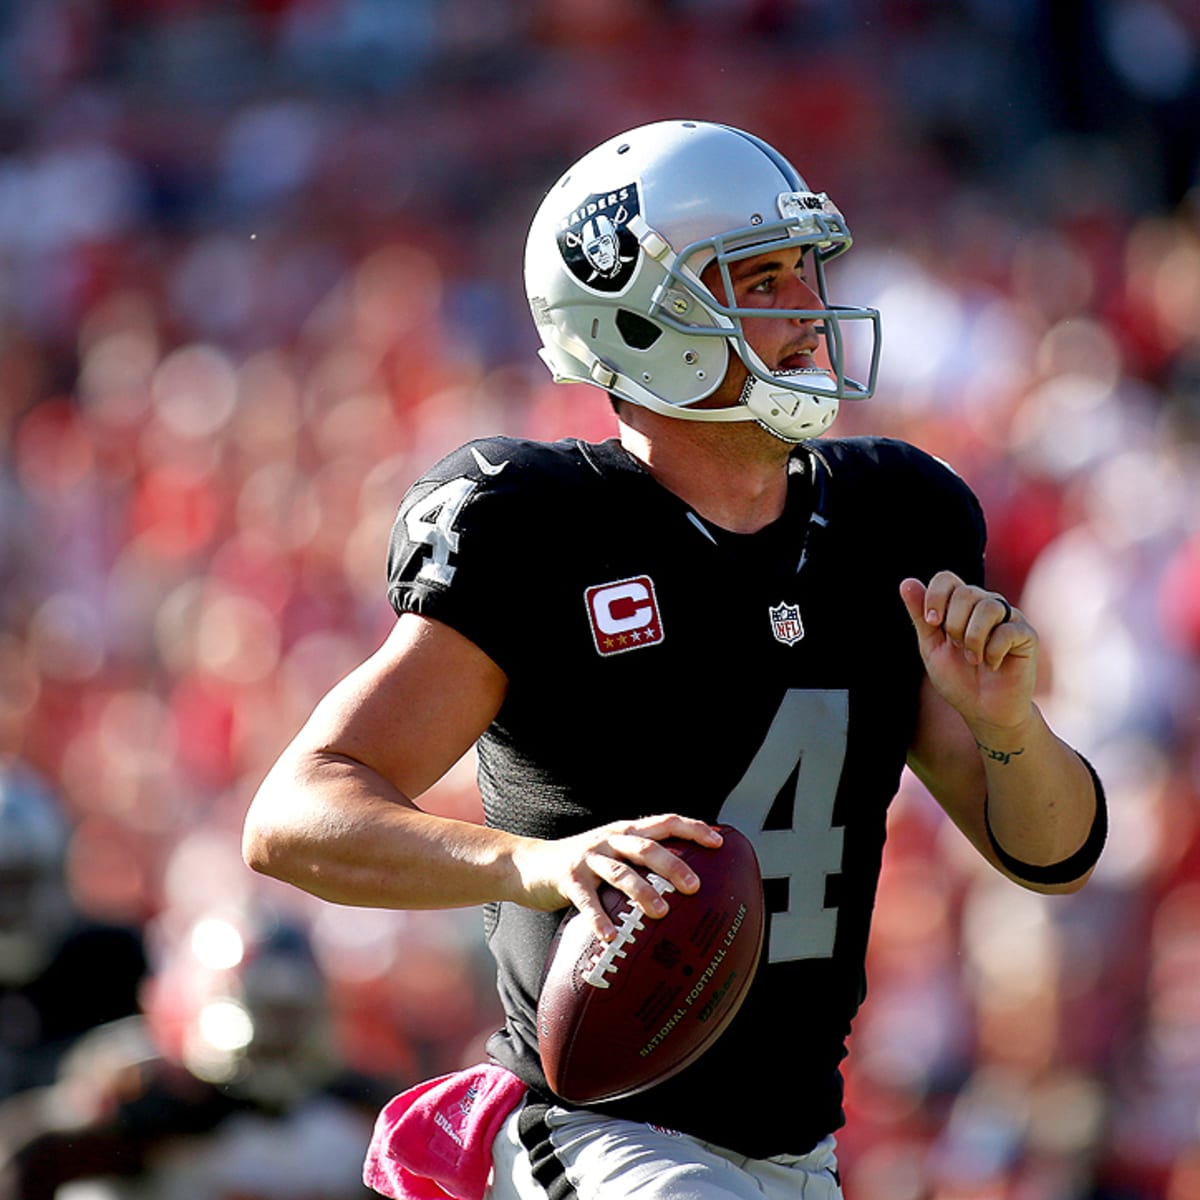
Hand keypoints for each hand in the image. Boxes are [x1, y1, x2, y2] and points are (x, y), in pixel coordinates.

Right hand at [511, 814, 723, 941]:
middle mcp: (609, 840)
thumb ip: (639, 861)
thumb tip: (683, 880)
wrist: (528, 863)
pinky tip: (610, 936)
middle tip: (694, 886)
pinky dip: (599, 918)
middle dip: (673, 864)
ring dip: (642, 891)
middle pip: (646, 846)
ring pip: (620, 872)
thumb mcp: (611, 854)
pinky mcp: (567, 878)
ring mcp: (588, 858)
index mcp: (625, 832)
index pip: (664, 822)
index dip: (692, 828)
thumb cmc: (580, 865)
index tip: (718, 841)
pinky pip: (586, 900)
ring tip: (661, 912)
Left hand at [899, 571, 1036, 735]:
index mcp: (960, 606)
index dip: (936, 596)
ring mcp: (1008, 618)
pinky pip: (1008, 630)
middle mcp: (985, 605)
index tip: (932, 622)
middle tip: (956, 647)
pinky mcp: (1026, 635)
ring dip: (972, 638)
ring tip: (973, 659)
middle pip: (966, 592)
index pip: (947, 579)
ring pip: (988, 606)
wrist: (983, 710)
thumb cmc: (958, 678)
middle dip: (954, 624)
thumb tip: (906, 582)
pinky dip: (993, 651)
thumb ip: (921, 616)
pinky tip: (992, 665)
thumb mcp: (931, 647)